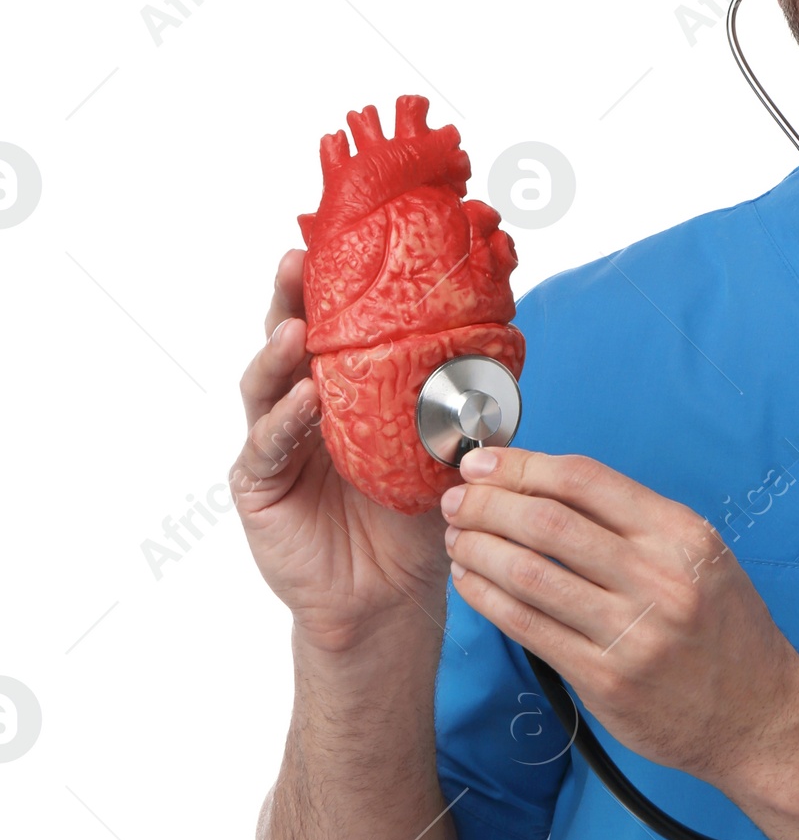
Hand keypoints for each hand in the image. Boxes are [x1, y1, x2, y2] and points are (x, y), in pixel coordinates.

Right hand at [232, 249, 450, 651]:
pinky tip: (306, 399)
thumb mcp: (443, 450)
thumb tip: (498, 343)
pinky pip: (267, 446)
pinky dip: (285, 421)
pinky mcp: (258, 485)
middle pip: (286, 342)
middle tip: (298, 262)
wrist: (390, 597)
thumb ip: (455, 401)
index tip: (339, 243)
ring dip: (280, 352)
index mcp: (342, 390)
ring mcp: (274, 444)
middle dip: (290, 299)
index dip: (331, 288)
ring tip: (297, 326)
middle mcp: (301, 407)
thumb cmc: (415, 520)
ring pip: (266, 386)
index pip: (332, 328)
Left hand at [439, 448, 798, 788]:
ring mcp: (633, 633)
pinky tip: (470, 583)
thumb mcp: (700, 557)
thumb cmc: (724, 631)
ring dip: (478, 549)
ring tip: (458, 538)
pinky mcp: (606, 681)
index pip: (585, 480)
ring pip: (530, 574)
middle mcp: (660, 579)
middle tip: (456, 500)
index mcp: (683, 536)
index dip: (521, 466)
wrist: (760, 715)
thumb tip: (545, 486)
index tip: (483, 463)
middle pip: (549, 522)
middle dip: (487, 503)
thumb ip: (635, 524)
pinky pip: (529, 628)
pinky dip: (487, 599)